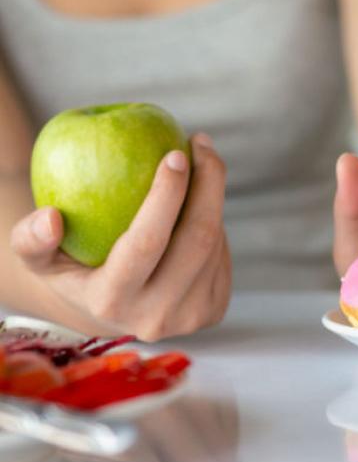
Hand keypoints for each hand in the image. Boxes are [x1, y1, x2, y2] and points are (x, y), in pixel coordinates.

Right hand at [10, 134, 230, 340]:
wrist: (115, 307)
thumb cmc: (76, 267)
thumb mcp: (42, 258)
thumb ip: (31, 239)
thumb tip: (50, 217)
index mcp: (111, 302)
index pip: (146, 243)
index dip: (166, 195)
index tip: (176, 153)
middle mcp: (155, 317)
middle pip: (197, 239)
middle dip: (209, 183)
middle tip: (200, 144)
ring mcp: (190, 317)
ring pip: (215, 243)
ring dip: (212, 197)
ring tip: (200, 167)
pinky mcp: (213, 310)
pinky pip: (222, 254)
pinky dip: (215, 221)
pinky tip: (200, 203)